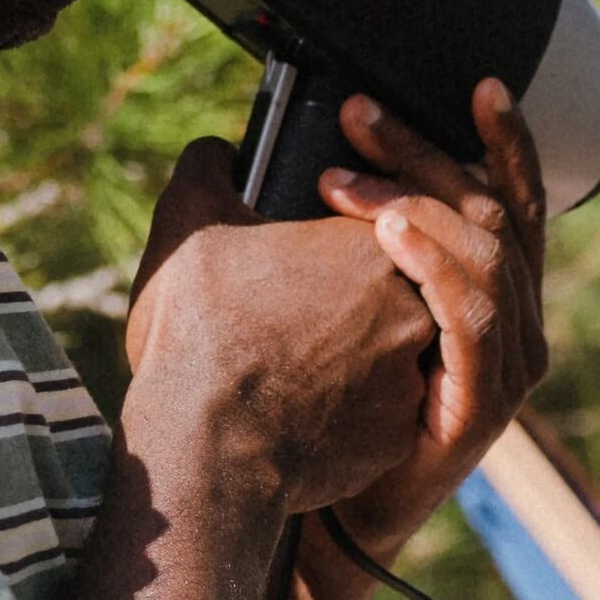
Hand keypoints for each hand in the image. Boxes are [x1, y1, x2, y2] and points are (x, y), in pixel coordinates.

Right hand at [126, 138, 435, 516]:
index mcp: (374, 245)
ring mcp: (410, 379)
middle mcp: (412, 309)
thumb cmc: (200, 330)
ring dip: (351, 350)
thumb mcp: (187, 224)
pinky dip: (348, 406)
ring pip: (388, 350)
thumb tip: (218, 150)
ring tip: (289, 358)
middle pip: (386, 285)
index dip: (328, 227)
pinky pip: (380, 412)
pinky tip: (300, 407)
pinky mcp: (397, 438)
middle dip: (345, 293)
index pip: (376, 219)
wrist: (208, 449)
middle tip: (287, 304)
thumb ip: (208, 167)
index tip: (291, 243)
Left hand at [316, 78, 548, 562]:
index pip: (510, 200)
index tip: (473, 84)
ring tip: (347, 177)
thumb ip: (311, 235)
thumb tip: (257, 156)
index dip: (500, 141)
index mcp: (483, 293)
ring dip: (415, 202)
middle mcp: (510, 324)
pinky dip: (434, 266)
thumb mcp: (310, 298)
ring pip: (485, 256)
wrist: (310, 508)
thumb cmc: (304, 401)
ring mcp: (502, 368)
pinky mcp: (479, 408)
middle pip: (491, 212)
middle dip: (425, 152)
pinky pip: (473, 320)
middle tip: (357, 114)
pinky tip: (388, 232)